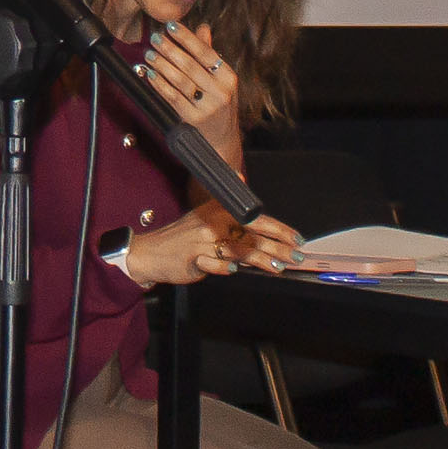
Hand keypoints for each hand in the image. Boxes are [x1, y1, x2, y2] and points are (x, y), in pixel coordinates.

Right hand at [124, 200, 305, 284]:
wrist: (151, 251)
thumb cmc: (182, 237)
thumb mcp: (204, 213)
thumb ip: (227, 203)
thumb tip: (241, 177)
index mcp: (218, 212)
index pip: (255, 219)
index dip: (279, 229)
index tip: (296, 239)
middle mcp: (212, 224)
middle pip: (250, 235)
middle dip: (277, 247)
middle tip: (296, 256)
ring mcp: (201, 241)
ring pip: (236, 249)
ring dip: (259, 259)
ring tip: (277, 267)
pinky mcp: (192, 258)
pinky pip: (211, 263)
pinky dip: (222, 267)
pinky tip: (234, 271)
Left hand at [143, 22, 245, 153]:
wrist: (222, 140)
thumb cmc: (219, 104)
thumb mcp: (221, 80)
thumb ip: (209, 54)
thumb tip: (202, 27)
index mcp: (228, 77)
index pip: (206, 53)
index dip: (187, 38)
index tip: (170, 25)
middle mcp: (220, 91)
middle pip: (190, 65)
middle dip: (170, 49)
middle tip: (154, 37)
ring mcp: (207, 107)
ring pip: (180, 80)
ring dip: (161, 65)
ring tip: (149, 54)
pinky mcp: (193, 119)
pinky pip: (172, 97)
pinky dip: (159, 84)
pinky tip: (150, 74)